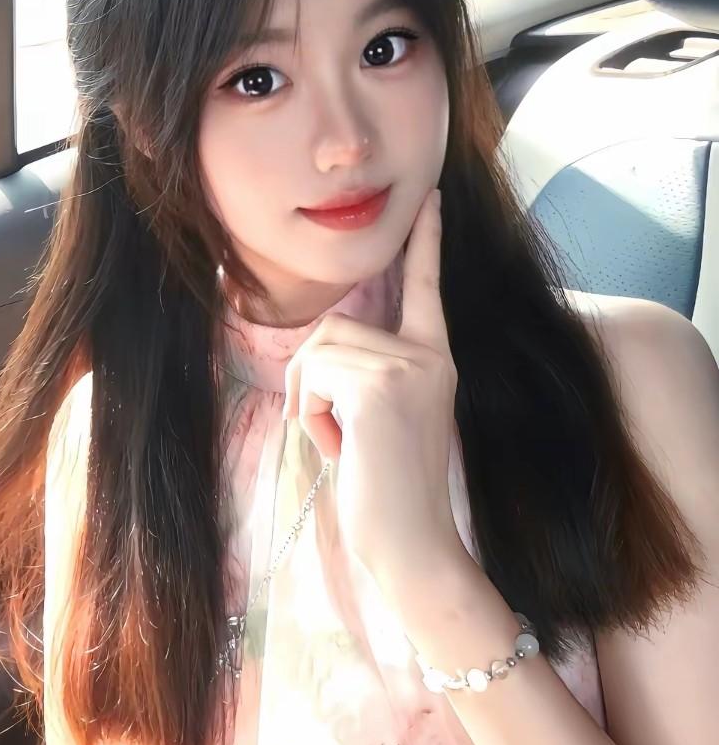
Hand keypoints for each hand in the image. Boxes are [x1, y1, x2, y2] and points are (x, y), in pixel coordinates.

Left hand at [282, 187, 464, 597]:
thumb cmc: (387, 495)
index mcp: (436, 360)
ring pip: (318, 349)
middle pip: (335, 325)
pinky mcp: (382, 387)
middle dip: (311, 378)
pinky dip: (309, 413)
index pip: (427, 288)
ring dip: (308, 399)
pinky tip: (339, 448)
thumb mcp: (380, 423)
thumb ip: (366, 379)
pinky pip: (313, 374)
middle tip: (332, 432)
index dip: (426, 243)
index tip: (432, 197)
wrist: (414, 547)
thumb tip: (321, 355)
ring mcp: (409, 368)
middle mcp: (430, 355)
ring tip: (339, 443)